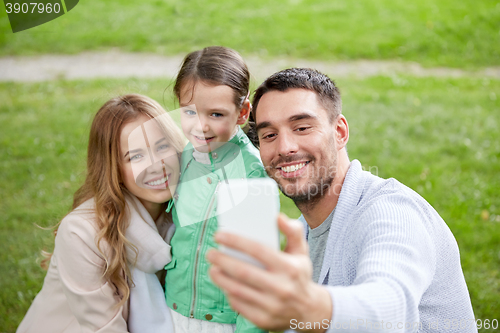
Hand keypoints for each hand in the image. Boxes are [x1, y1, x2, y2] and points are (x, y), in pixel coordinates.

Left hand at [207, 214, 331, 332]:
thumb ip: (292, 231)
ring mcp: (272, 306)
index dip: (236, 241)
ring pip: (238, 290)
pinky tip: (223, 283)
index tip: (219, 236)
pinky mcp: (263, 320)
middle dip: (222, 260)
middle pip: (244, 272)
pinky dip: (228, 293)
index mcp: (289, 268)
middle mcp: (281, 288)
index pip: (258, 250)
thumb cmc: (299, 274)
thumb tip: (277, 216)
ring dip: (220, 277)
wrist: (308, 310)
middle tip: (211, 252)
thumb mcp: (301, 251)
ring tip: (213, 267)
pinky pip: (239, 305)